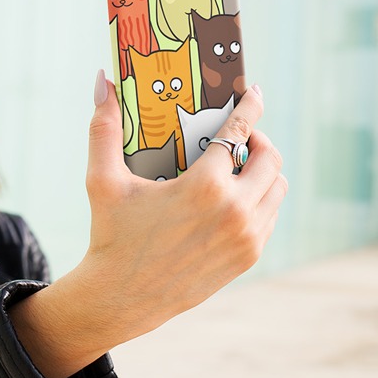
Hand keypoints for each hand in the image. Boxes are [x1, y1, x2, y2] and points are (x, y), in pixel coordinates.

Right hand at [9, 72, 286, 377]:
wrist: (122, 297)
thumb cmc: (111, 235)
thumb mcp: (103, 180)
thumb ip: (104, 127)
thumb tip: (101, 80)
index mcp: (204, 186)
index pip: (240, 131)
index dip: (251, 105)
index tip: (254, 91)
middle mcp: (234, 210)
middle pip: (270, 158)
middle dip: (259, 139)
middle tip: (240, 136)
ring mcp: (246, 236)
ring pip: (277, 189)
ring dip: (263, 171)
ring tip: (238, 167)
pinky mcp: (247, 257)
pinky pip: (270, 216)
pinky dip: (260, 200)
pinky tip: (235, 198)